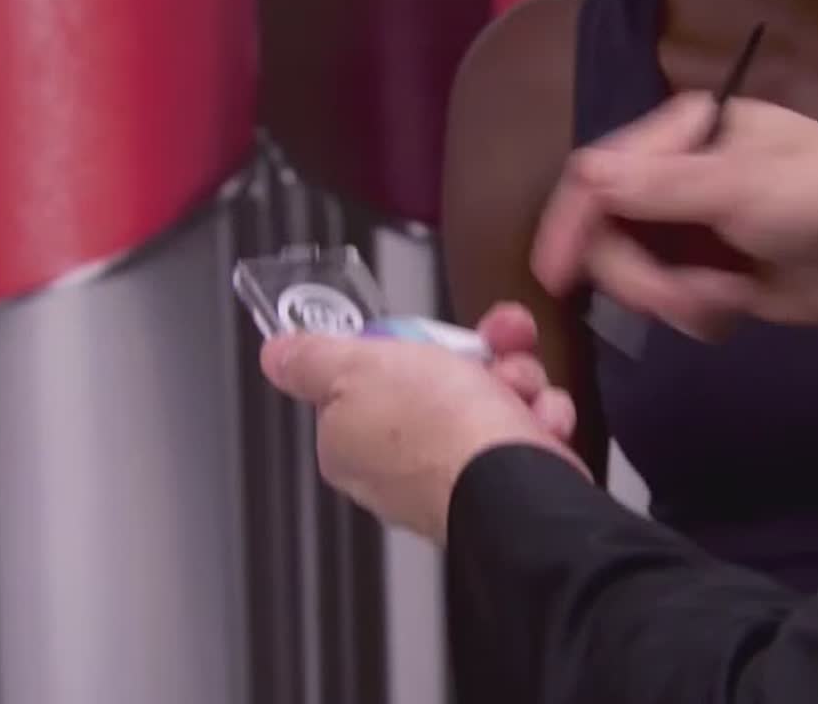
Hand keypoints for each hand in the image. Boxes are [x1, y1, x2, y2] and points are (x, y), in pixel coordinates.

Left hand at [260, 302, 584, 543]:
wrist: (518, 482)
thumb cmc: (440, 431)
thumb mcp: (357, 367)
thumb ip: (312, 359)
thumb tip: (276, 355)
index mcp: (351, 440)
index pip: (370, 376)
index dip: (403, 345)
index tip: (421, 335)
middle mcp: (401, 465)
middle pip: (437, 382)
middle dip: (476, 356)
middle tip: (489, 348)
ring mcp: (456, 475)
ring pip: (490, 398)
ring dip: (516, 379)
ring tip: (521, 386)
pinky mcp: (505, 481)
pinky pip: (525, 430)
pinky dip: (541, 417)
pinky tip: (540, 420)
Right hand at [532, 92, 817, 339]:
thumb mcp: (738, 186)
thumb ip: (655, 187)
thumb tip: (581, 178)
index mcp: (681, 135)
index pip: (598, 177)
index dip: (571, 224)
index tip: (555, 274)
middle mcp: (676, 179)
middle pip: (609, 234)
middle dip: (642, 275)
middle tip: (683, 297)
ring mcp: (691, 231)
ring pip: (635, 276)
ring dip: (675, 298)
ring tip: (728, 299)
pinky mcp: (709, 277)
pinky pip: (668, 305)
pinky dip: (697, 314)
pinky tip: (739, 307)